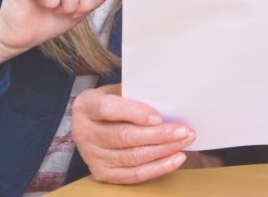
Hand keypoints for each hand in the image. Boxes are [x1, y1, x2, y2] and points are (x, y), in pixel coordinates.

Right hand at [71, 84, 194, 183]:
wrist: (89, 125)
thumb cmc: (109, 104)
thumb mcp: (115, 91)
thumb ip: (134, 94)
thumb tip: (166, 99)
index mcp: (85, 106)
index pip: (108, 109)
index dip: (134, 113)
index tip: (158, 116)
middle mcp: (84, 133)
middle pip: (124, 136)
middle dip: (158, 135)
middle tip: (183, 130)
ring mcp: (91, 156)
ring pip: (131, 157)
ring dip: (162, 150)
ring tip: (184, 141)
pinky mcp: (102, 173)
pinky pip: (133, 175)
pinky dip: (157, 168)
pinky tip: (174, 158)